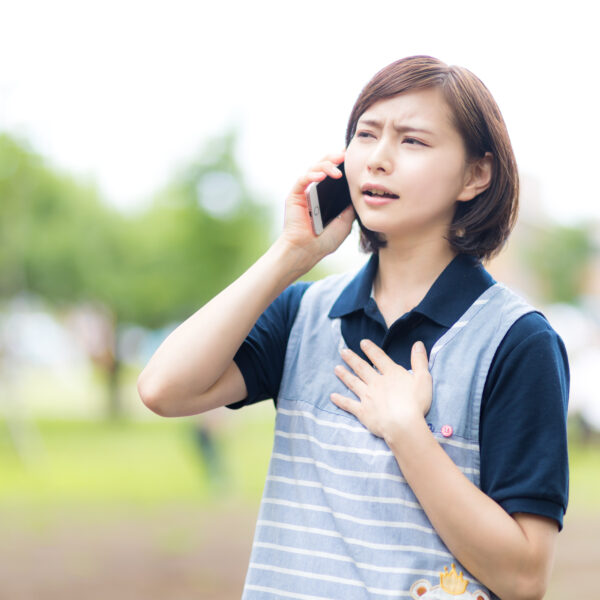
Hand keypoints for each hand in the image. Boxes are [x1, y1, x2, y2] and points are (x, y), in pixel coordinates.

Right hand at [277, 152, 354, 268]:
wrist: (307, 252)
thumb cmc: (324, 241)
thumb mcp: (345, 222)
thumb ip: (350, 206)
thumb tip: (359, 191)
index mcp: (326, 196)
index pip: (333, 174)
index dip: (341, 164)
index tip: (354, 159)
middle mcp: (314, 190)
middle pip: (323, 166)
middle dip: (334, 158)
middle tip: (345, 155)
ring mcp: (304, 192)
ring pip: (313, 169)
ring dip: (325, 166)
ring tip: (337, 170)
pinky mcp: (294, 196)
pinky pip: (303, 180)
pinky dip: (312, 175)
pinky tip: (322, 176)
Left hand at [330, 339, 431, 443]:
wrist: (403, 424)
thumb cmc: (416, 402)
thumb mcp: (423, 378)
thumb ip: (420, 361)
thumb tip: (418, 343)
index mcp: (391, 374)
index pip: (379, 358)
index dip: (371, 349)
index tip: (362, 342)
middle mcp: (376, 383)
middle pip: (362, 368)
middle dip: (352, 359)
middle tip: (343, 352)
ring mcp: (367, 396)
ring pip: (353, 383)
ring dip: (344, 375)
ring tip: (336, 369)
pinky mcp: (362, 411)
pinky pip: (349, 404)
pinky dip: (340, 400)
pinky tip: (333, 396)